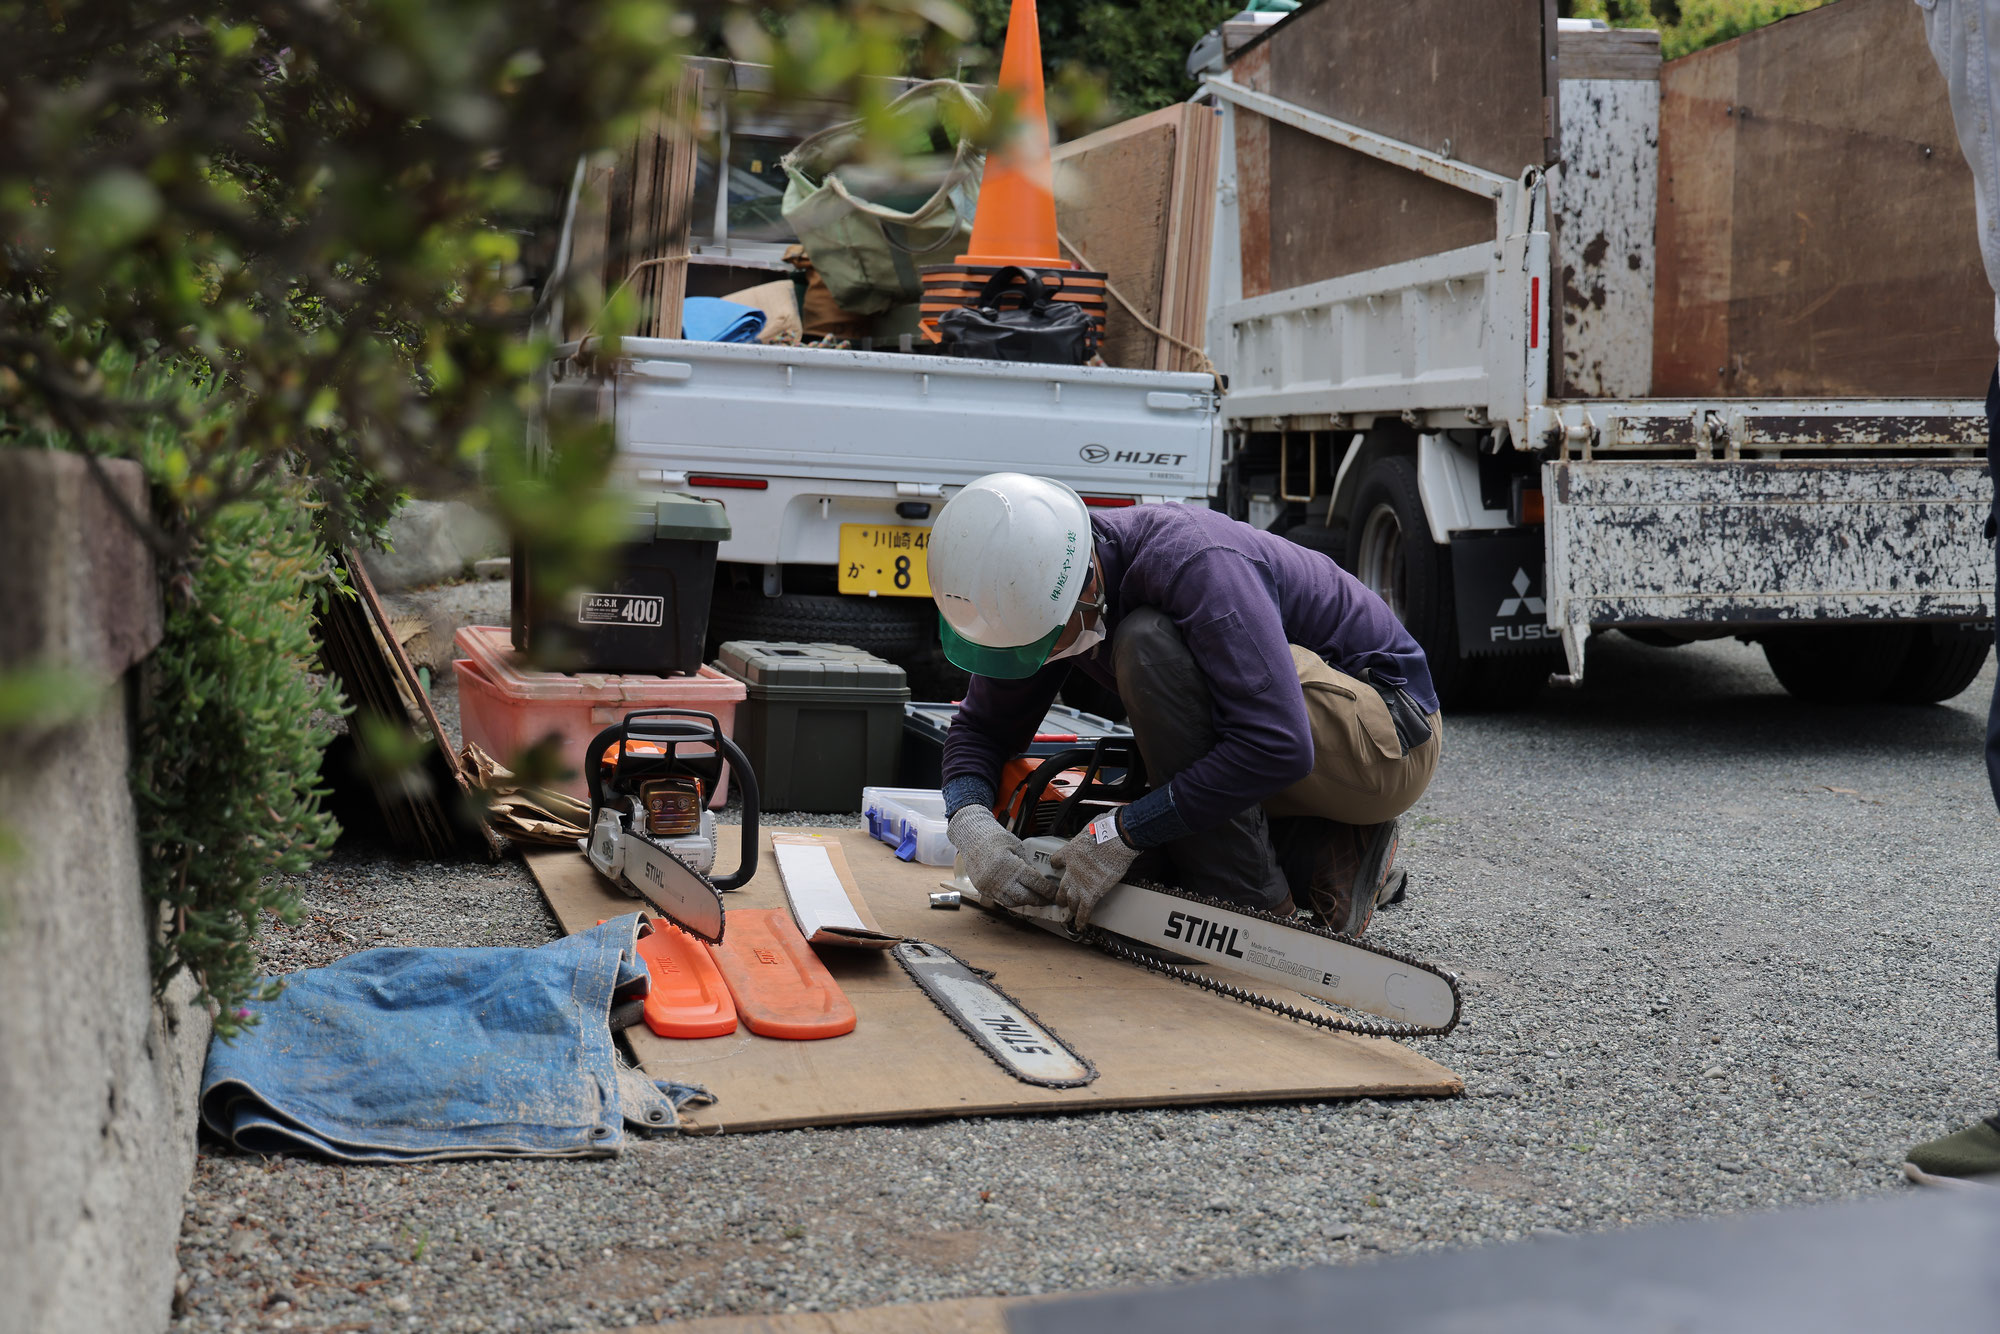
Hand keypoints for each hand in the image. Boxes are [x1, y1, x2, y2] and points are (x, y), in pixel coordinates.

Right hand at [948, 805, 1055, 909]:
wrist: (972, 838)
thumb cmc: (995, 839)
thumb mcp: (1016, 846)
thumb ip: (1027, 863)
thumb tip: (1039, 878)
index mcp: (1011, 866)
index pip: (1035, 883)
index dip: (1047, 890)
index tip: (1054, 893)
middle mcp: (1000, 879)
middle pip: (1024, 897)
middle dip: (1038, 900)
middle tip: (1046, 899)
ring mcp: (990, 886)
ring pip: (1012, 902)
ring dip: (1025, 902)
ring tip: (1033, 898)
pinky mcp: (983, 889)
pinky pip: (1000, 900)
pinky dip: (1012, 899)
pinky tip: (1018, 895)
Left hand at [1048, 815, 1140, 930]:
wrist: (1116, 839)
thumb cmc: (1106, 829)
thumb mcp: (1092, 826)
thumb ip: (1090, 831)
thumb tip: (1099, 825)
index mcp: (1070, 852)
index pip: (1056, 860)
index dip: (1056, 865)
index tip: (1056, 867)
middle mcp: (1071, 870)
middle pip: (1061, 887)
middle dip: (1060, 895)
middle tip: (1060, 899)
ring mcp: (1080, 883)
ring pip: (1070, 900)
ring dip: (1071, 907)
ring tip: (1071, 912)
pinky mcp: (1092, 893)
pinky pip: (1084, 910)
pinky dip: (1081, 919)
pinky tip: (1080, 924)